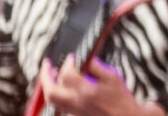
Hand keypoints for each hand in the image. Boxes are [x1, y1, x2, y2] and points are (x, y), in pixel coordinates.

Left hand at [39, 56, 164, 115]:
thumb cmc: (122, 98)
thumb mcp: (114, 77)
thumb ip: (97, 67)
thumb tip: (85, 58)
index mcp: (88, 92)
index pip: (68, 75)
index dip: (67, 63)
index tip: (72, 57)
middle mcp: (78, 103)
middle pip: (51, 91)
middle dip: (45, 76)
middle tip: (47, 65)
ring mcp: (75, 110)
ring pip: (52, 99)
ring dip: (48, 85)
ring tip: (53, 73)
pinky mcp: (75, 114)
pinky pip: (59, 103)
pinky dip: (56, 92)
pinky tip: (62, 85)